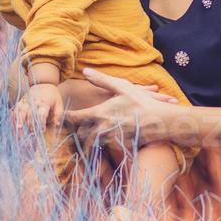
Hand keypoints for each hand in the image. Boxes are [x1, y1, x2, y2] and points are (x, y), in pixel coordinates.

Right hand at [13, 83, 63, 132]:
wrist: (44, 83)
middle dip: (30, 125)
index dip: (41, 123)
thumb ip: (58, 114)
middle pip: (30, 114)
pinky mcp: (21, 101)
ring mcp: (26, 101)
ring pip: (20, 111)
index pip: (41, 113)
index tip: (42, 130)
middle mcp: (34, 101)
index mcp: (44, 102)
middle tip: (31, 134)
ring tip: (18, 130)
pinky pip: (15, 109)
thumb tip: (56, 124)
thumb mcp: (59, 104)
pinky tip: (13, 125)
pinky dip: (13, 117)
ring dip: (19, 121)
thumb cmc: (52, 96)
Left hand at [63, 69, 179, 151]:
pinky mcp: (119, 147)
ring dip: (88, 141)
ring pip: (91, 144)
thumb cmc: (142, 102)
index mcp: (100, 113)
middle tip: (73, 130)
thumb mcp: (123, 87)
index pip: (75, 118)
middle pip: (80, 135)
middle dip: (76, 132)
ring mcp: (110, 140)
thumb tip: (85, 71)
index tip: (60, 118)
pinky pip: (105, 149)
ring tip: (86, 138)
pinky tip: (104, 143)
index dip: (65, 118)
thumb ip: (102, 80)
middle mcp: (102, 129)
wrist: (161, 122)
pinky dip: (102, 147)